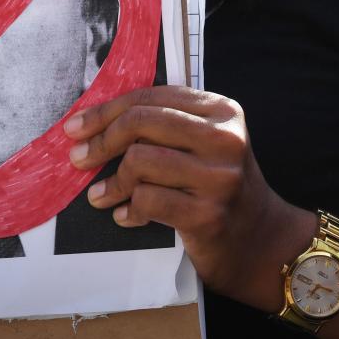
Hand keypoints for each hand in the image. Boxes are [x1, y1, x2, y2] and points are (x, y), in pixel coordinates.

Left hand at [63, 85, 312, 310]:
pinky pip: (146, 200)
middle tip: (78, 158)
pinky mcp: (208, 214)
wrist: (261, 241)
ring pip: (139, 161)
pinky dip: (127, 209)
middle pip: (140, 122)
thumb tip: (92, 121)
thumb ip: (160, 124)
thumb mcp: (200, 143)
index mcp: (221, 110)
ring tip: (102, 195)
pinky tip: (125, 215)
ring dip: (112, 182)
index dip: (105, 110)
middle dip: (100, 140)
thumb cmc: (216, 187)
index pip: (150, 97)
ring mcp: (219, 177)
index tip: (76, 126)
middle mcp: (224, 138)